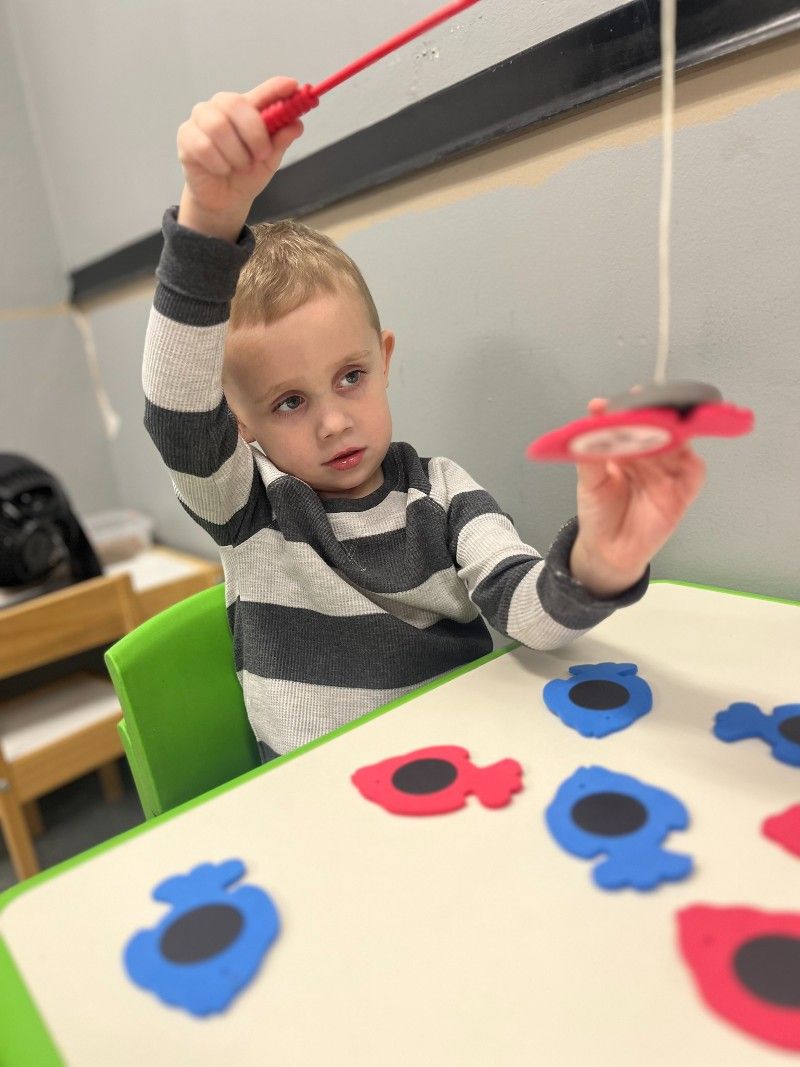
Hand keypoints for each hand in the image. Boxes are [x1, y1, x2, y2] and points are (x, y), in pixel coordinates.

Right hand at [177, 76, 304, 240]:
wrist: (225, 200)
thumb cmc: (245, 174)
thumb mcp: (269, 160)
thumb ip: (280, 141)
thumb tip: (297, 124)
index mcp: (245, 109)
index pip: (262, 92)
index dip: (276, 88)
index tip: (293, 86)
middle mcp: (221, 107)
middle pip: (235, 104)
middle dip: (254, 132)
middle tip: (262, 155)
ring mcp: (200, 119)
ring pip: (218, 126)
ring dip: (236, 154)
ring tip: (239, 166)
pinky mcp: (186, 137)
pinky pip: (204, 147)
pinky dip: (219, 164)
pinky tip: (222, 170)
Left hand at [569, 394, 705, 596]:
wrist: (607, 550)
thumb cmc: (598, 511)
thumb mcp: (589, 478)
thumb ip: (591, 449)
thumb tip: (594, 414)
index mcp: (628, 446)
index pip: (637, 419)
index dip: (636, 406)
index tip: (631, 396)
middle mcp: (651, 455)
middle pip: (665, 426)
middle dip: (663, 413)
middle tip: (654, 406)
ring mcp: (668, 471)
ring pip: (682, 444)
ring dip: (678, 433)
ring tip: (667, 427)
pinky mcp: (682, 492)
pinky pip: (694, 472)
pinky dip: (692, 462)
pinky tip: (683, 455)